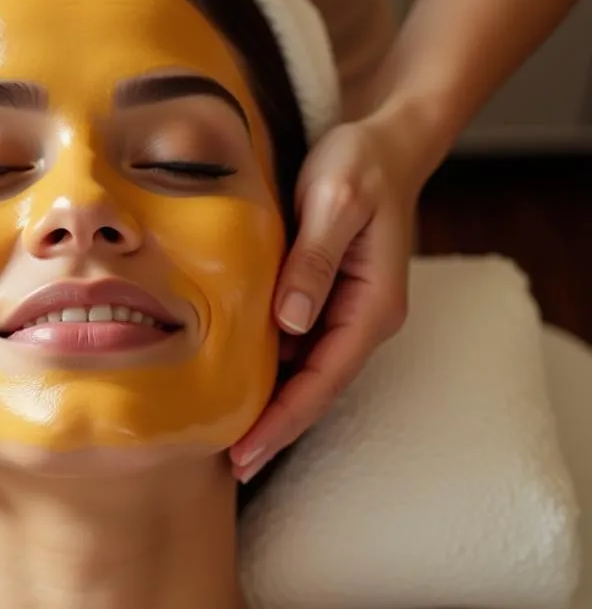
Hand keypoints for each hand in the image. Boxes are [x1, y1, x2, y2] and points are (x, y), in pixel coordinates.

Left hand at [230, 112, 421, 480]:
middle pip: (316, 388)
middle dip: (276, 428)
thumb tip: (291, 324)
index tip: (248, 452)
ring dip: (270, 406)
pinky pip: (297, 347)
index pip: (325, 378)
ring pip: (305, 373)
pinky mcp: (326, 299)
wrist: (384, 143)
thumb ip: (314, 261)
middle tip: (230, 465)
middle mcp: (363, 319)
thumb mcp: (334, 201)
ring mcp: (345, 312)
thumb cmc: (360, 165)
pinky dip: (268, 371)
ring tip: (224, 439)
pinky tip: (233, 383)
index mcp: (372, 305)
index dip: (285, 419)